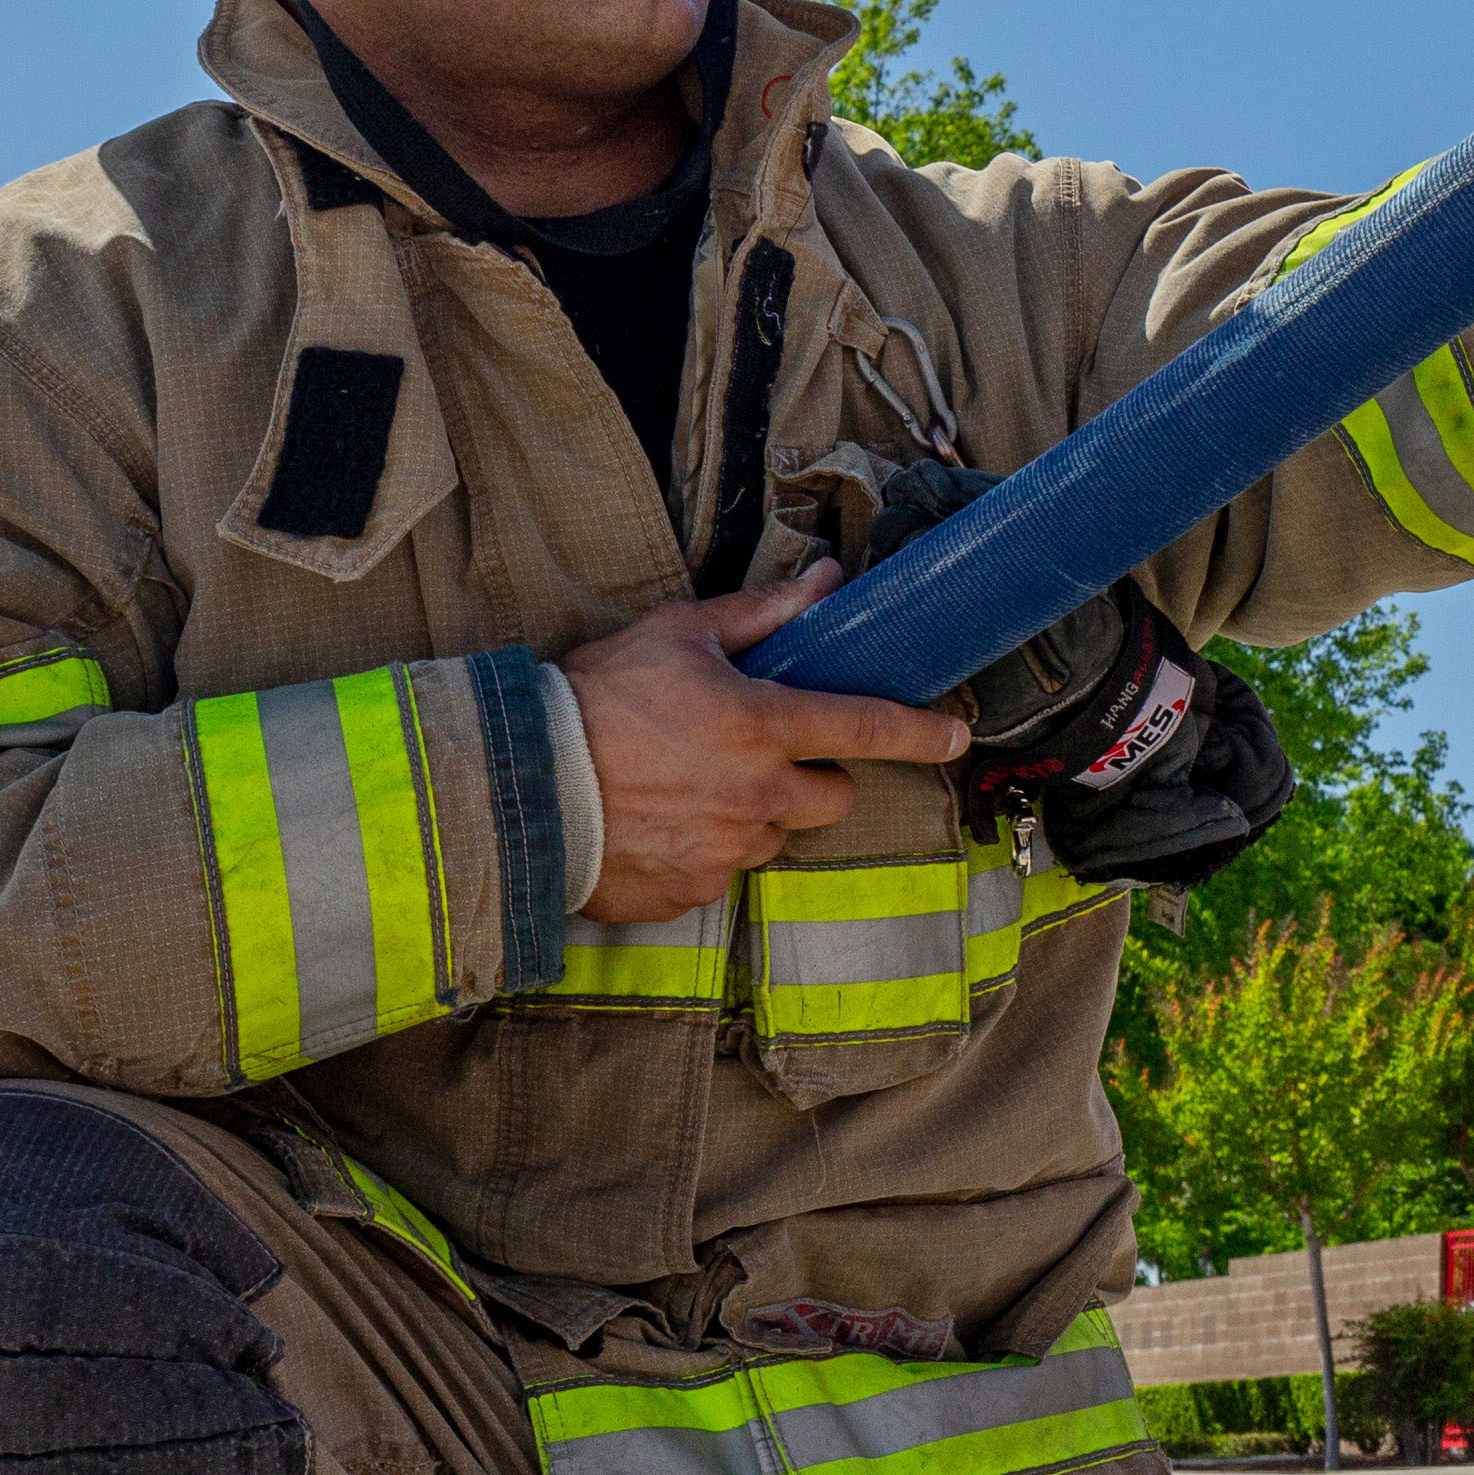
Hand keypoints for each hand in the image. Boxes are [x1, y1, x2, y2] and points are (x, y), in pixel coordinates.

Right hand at [559, 560, 969, 921]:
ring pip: (775, 836)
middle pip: (832, 797)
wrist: (517, 784)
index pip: (867, 727)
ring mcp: (728, 852)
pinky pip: (723, 871)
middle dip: (813, 776)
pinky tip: (660, 822)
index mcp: (761, 727)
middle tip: (758, 753)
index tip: (956, 734)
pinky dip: (704, 849)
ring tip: (687, 785)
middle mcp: (758, 797)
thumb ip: (763, 614)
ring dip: (753, 813)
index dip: (922, 731)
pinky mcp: (694, 892)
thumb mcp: (677, 635)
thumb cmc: (593, 699)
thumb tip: (827, 581)